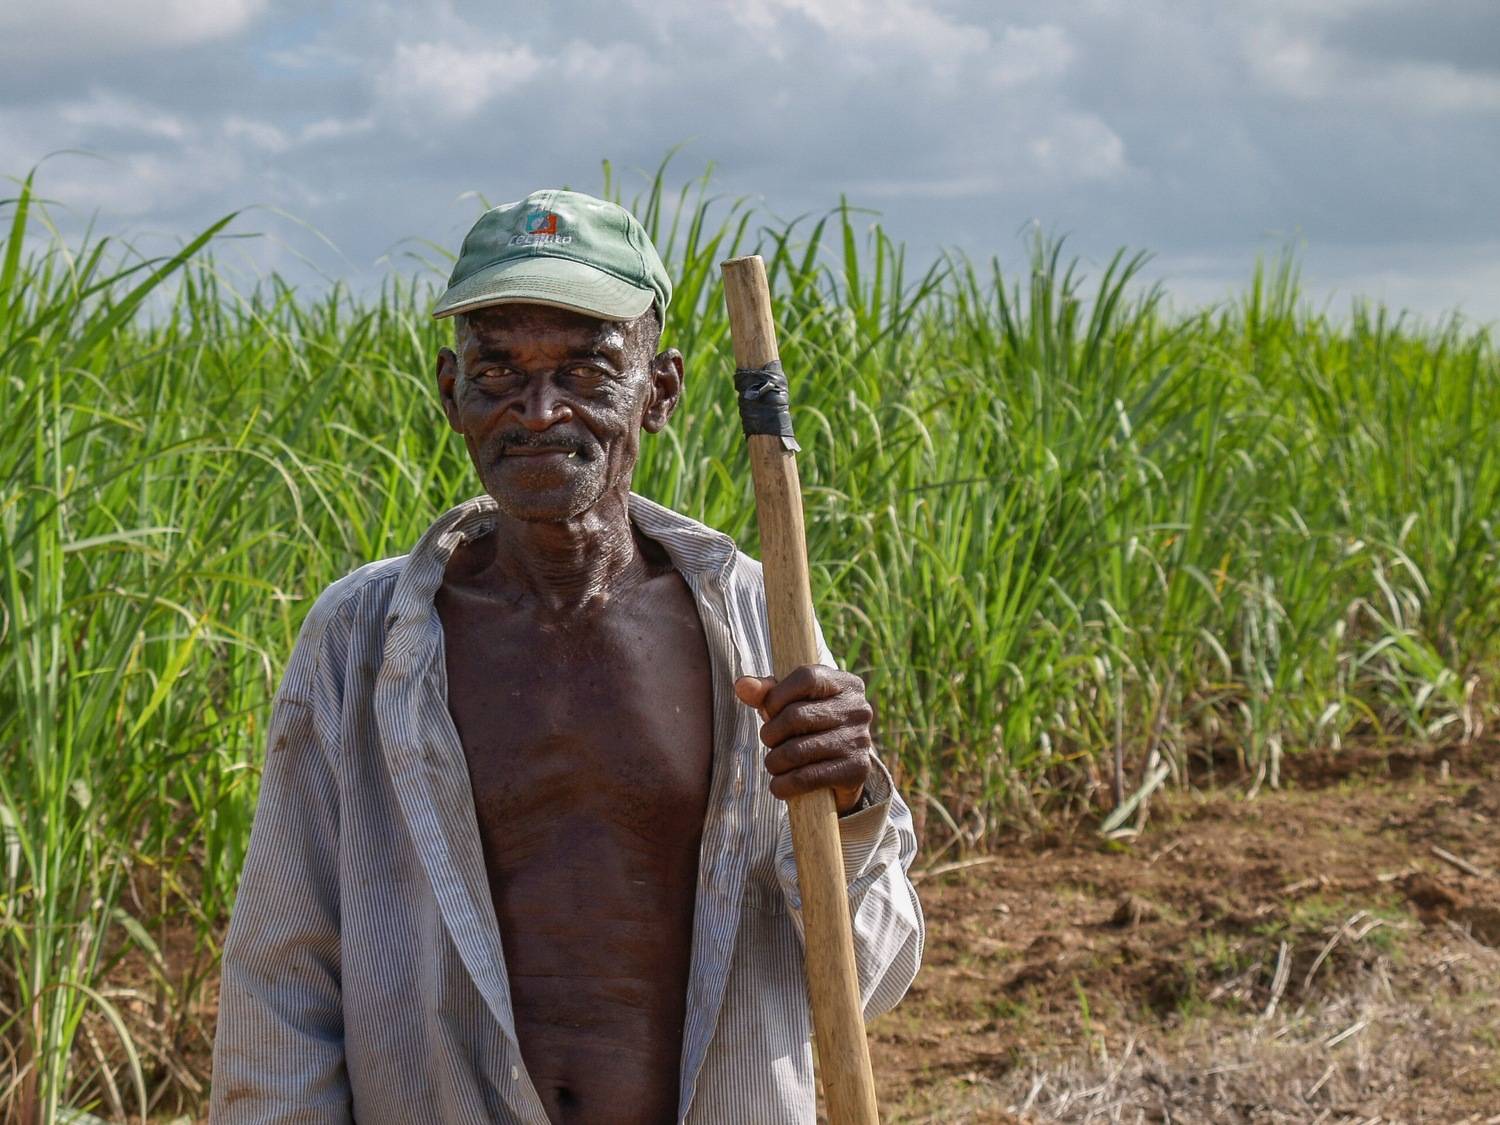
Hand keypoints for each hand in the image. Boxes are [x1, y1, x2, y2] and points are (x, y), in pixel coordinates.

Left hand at [733, 665, 873, 813]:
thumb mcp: (792, 703)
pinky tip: (779, 785)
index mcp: (845, 683)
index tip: (769, 711)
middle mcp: (858, 709)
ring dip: (774, 762)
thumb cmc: (811, 726)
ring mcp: (860, 740)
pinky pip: (807, 778)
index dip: (777, 696)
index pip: (806, 678)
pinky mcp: (856, 770)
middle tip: (769, 742)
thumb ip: (766, 692)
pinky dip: (784, 784)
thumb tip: (742, 685)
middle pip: (796, 716)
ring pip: (797, 751)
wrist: (844, 768)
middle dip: (771, 733)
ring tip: (773, 763)